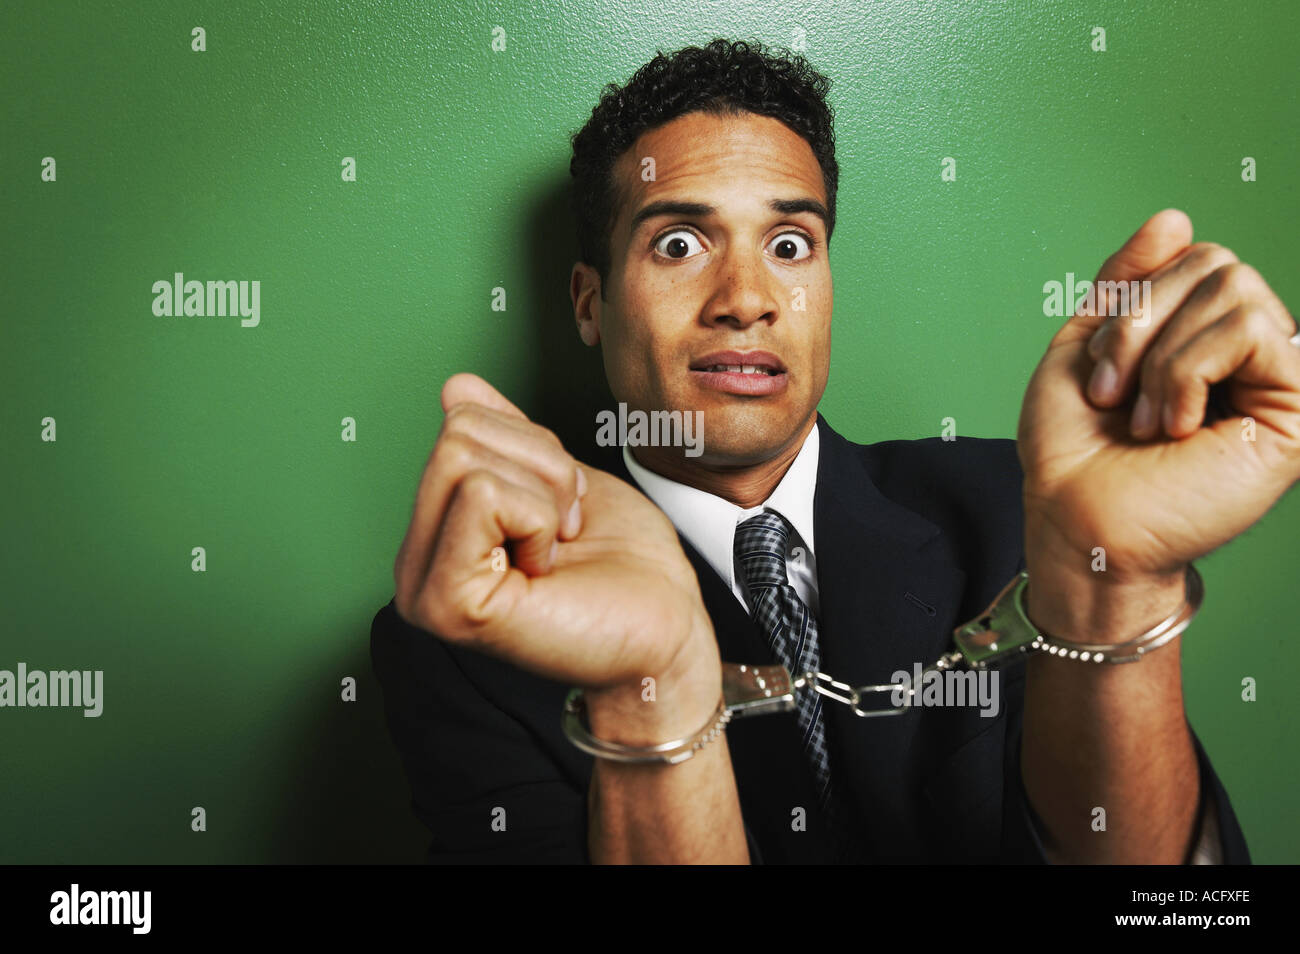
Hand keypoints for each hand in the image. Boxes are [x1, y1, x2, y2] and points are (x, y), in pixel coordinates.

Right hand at [392, 373, 720, 731]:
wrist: (668, 631)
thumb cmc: (627, 566)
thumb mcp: (559, 479)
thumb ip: (503, 438)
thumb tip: (457, 388)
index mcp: (437, 534)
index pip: (458, 425)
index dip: (532, 448)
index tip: (562, 509)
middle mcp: (417, 564)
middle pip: (457, 434)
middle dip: (540, 465)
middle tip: (565, 528)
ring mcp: (425, 587)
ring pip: (465, 456)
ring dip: (543, 494)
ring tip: (559, 548)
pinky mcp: (448, 603)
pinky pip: (483, 495)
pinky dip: (538, 519)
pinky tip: (548, 568)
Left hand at [1017, 209, 1299, 590]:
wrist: (1076, 519)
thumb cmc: (1075, 450)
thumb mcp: (1085, 344)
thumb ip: (1129, 279)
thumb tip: (1177, 216)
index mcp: (1204, 336)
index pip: (1195, 256)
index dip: (1132, 302)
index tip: (1099, 374)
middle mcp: (1250, 353)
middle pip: (1216, 261)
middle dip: (1139, 325)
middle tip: (1115, 397)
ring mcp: (1278, 379)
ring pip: (1234, 287)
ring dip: (1160, 356)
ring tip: (1146, 420)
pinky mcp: (1295, 410)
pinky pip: (1251, 329)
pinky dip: (1189, 371)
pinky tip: (1177, 427)